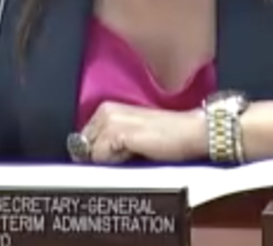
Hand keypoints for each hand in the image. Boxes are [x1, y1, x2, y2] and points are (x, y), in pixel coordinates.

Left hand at [75, 102, 206, 163]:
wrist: (190, 132)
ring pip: (92, 155)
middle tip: (128, 155)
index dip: (95, 154)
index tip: (114, 158)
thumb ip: (108, 143)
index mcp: (106, 108)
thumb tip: (89, 159)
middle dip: (100, 157)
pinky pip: (101, 159)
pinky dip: (116, 163)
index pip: (82, 140)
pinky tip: (136, 153)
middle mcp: (105, 110)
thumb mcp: (130, 136)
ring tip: (134, 153)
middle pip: (84, 148)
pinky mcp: (117, 132)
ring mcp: (110, 120)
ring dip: (110, 161)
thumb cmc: (166, 136)